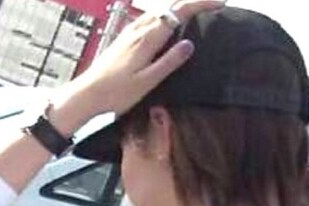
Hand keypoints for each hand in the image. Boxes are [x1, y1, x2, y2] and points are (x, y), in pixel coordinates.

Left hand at [52, 0, 224, 130]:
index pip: (180, 11)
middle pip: (171, 5)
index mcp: (148, 37)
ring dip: (180, 5)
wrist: (88, 93)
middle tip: (214, 3)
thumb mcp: (147, 82)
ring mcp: (132, 30)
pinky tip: (169, 21)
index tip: (220, 3)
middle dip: (194, 1)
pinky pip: (151, 16)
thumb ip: (169, 62)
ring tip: (197, 9)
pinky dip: (166, 13)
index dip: (201, 3)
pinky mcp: (126, 35)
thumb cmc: (116, 92)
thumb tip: (189, 44)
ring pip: (161, 8)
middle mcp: (140, 28)